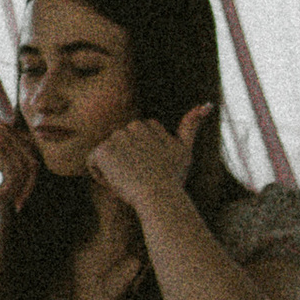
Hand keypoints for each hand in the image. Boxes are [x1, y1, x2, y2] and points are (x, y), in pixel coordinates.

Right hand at [0, 119, 40, 211]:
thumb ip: (10, 157)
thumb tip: (37, 163)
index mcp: (3, 130)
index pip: (30, 153)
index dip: (29, 177)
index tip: (20, 197)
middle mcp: (3, 130)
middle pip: (32, 160)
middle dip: (27, 186)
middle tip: (18, 204)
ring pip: (26, 169)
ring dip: (17, 190)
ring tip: (0, 199)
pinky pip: (15, 174)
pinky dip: (8, 190)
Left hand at [87, 105, 211, 212]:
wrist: (160, 195)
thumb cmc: (173, 178)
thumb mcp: (184, 151)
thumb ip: (190, 126)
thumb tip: (206, 104)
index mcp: (148, 125)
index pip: (131, 143)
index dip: (137, 160)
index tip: (149, 172)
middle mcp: (131, 127)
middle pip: (118, 149)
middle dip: (124, 165)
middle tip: (141, 179)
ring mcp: (117, 138)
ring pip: (106, 156)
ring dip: (112, 170)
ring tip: (129, 181)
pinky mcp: (103, 150)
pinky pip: (93, 163)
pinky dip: (100, 176)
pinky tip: (115, 183)